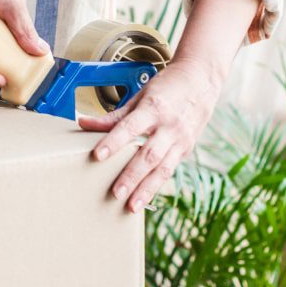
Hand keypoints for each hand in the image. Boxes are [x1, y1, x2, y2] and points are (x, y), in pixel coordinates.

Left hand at [79, 58, 222, 211]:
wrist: (201, 80)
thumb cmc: (165, 87)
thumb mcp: (140, 95)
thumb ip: (114, 115)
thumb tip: (84, 123)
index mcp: (154, 108)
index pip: (130, 127)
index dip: (113, 141)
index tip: (97, 155)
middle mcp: (169, 126)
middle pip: (148, 154)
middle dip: (131, 176)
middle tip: (115, 193)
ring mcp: (181, 139)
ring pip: (162, 168)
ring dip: (146, 189)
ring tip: (131, 206)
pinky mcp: (186, 149)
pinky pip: (170, 169)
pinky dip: (157, 184)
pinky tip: (145, 197)